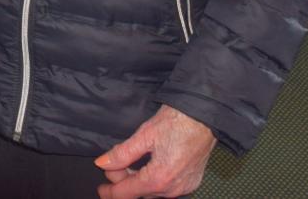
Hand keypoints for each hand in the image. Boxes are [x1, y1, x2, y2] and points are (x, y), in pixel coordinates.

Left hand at [93, 105, 215, 197]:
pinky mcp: (191, 182)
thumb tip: (103, 163)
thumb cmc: (178, 121)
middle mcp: (172, 189)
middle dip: (123, 182)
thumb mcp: (144, 135)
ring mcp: (184, 187)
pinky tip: (147, 168)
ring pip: (153, 191)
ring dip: (138, 182)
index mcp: (158, 178)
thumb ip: (122, 153)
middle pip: (140, 193)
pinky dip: (153, 181)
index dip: (111, 191)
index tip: (102, 188)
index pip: (127, 193)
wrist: (205, 116)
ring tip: (129, 165)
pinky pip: (166, 188)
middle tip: (113, 166)